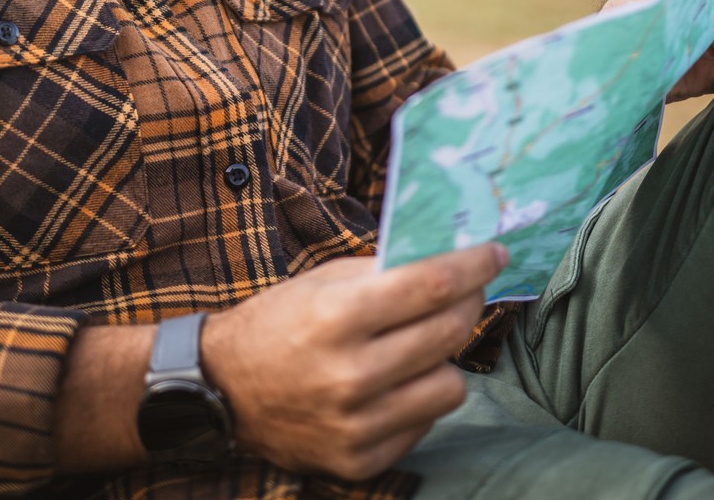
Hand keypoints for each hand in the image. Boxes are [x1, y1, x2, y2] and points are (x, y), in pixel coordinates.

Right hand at [199, 243, 502, 480]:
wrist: (220, 390)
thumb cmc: (275, 324)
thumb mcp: (319, 282)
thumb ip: (381, 272)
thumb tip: (445, 256)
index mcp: (336, 317)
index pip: (431, 285)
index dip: (472, 265)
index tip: (493, 253)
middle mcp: (350, 374)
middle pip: (449, 333)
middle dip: (469, 303)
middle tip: (468, 291)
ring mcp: (357, 424)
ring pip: (451, 387)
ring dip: (442, 361)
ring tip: (418, 348)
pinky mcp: (360, 460)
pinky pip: (423, 425)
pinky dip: (415, 401)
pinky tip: (392, 385)